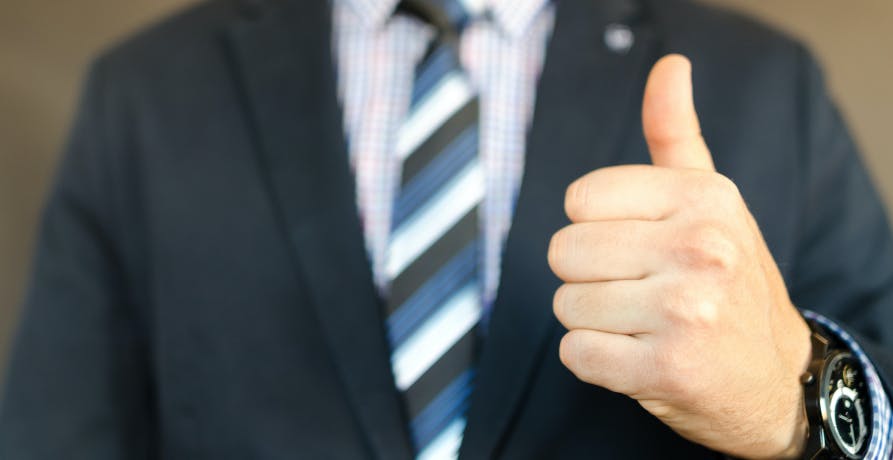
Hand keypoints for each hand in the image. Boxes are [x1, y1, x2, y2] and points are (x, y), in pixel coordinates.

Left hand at [547, 55, 811, 457]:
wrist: (775, 376)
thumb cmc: (729, 279)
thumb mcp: (710, 200)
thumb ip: (675, 134)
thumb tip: (669, 65)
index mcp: (704, 198)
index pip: (580, 199)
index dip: (594, 227)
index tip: (636, 245)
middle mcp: (700, 249)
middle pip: (564, 251)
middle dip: (588, 276)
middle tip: (638, 291)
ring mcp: (685, 312)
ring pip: (566, 304)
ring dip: (592, 320)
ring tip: (642, 324)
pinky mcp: (666, 370)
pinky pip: (575, 354)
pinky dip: (594, 360)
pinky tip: (638, 357)